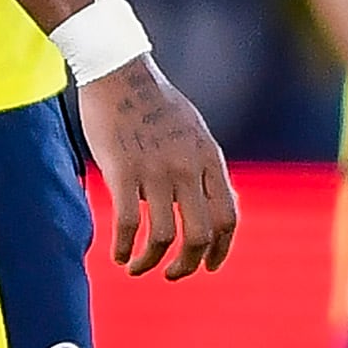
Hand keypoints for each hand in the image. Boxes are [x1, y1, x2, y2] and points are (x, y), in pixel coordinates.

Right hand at [78, 57, 238, 280]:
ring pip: (164, 236)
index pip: (228, 217)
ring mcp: (156, 170)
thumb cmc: (154, 104)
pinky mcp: (122, 171)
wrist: (119, 72)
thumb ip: (206, 169)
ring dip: (151, 262)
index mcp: (209, 159)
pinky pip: (128, 223)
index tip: (209, 267)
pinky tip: (118, 255)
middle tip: (173, 275)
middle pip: (201, 234)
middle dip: (188, 264)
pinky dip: (124, 247)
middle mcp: (188, 168)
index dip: (221, 250)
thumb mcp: (195, 133)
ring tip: (137, 268)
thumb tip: (220, 204)